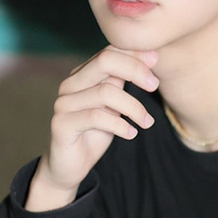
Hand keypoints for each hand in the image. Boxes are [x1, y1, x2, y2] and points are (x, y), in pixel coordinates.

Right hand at [25, 46, 158, 211]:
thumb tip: (151, 57)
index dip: (134, 53)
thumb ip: (123, 81)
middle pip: (105, 62)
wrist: (70, 166)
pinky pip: (96, 117)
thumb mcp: (114, 104)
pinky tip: (131, 133)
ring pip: (105, 92)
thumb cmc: (96, 132)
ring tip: (147, 122)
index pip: (109, 51)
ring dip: (134, 107)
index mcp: (83, 75)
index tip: (156, 61)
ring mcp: (63, 103)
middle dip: (135, 70)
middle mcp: (70, 84)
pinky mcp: (61, 124)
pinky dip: (120, 125)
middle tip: (155, 85)